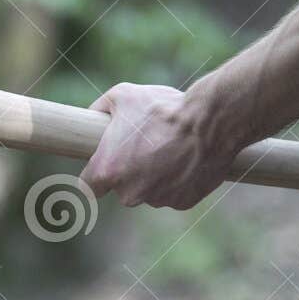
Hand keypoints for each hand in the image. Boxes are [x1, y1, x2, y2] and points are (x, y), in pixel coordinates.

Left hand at [81, 83, 241, 209]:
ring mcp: (156, 200)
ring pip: (148, 192)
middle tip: (145, 148)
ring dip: (155, 177)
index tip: (106, 164)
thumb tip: (91, 116)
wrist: (210, 121)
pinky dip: (177, 181)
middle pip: (122, 189)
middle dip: (130, 173)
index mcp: (107, 171)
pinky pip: (173, 194)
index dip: (97, 173)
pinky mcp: (180, 203)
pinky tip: (186, 159)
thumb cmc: (163, 108)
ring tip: (170, 149)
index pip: (89, 186)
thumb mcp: (122, 96)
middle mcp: (128, 193)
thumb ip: (99, 108)